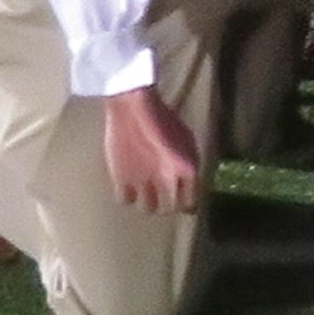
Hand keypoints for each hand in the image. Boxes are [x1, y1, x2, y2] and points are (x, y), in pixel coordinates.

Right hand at [101, 87, 205, 217]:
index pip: (191, 202)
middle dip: (168, 206)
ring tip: (145, 194)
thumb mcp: (186, 139)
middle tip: (163, 200)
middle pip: (170, 208)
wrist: (134, 106)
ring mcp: (143, 181)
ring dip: (147, 202)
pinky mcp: (121, 178)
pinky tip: (127, 187)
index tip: (184, 204)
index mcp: (189, 168)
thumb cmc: (163, 117)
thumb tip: (190, 181)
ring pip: (147, 208)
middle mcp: (168, 179)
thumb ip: (189, 162)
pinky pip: (125, 200)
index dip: (187, 204)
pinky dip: (127, 196)